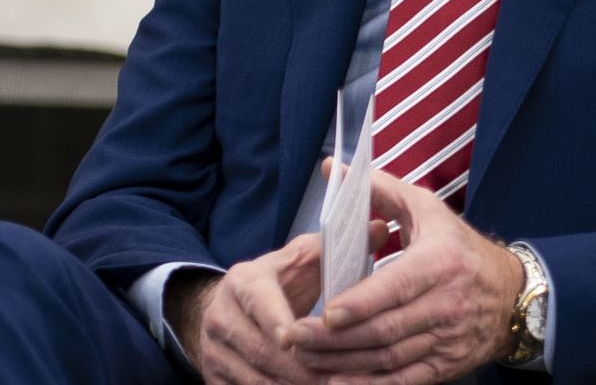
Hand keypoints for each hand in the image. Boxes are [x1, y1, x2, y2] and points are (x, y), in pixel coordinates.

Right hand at [175, 222, 389, 383]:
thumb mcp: (298, 261)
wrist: (229, 311)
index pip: (258, 302)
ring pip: (255, 380)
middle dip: (300, 369)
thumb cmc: (277, 284)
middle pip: (261, 351)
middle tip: (333, 378)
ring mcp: (215, 351)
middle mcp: (222, 317)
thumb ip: (334, 249)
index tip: (291, 339)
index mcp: (244, 282)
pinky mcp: (214, 377)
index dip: (274, 321)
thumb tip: (380, 226)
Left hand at [284, 166, 524, 384]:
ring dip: (345, 364)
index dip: (362, 304)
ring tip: (306, 359)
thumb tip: (334, 170)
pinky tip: (338, 384)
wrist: (513, 294)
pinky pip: (405, 381)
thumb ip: (380, 190)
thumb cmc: (460, 247)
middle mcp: (446, 304)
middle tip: (296, 338)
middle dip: (337, 339)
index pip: (396, 287)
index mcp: (440, 262)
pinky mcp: (446, 365)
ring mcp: (447, 339)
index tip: (328, 313)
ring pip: (390, 358)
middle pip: (385, 329)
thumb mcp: (427, 210)